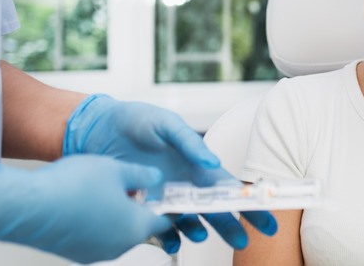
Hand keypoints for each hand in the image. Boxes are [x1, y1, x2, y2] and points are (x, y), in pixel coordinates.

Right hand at [0, 155, 171, 263]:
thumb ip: (143, 175)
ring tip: (105, 189)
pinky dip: (97, 222)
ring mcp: (95, 252)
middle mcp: (119, 246)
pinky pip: (95, 237)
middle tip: (134, 186)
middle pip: (140, 227)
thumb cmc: (71, 187)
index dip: (171, 207)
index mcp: (136, 226)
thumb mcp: (117, 169)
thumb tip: (155, 178)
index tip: (172, 197)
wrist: (27, 206)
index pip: (166, 221)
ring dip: (117, 214)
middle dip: (140, 207)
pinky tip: (84, 202)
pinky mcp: (75, 253)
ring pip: (117, 232)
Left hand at [63, 95, 276, 250]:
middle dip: (231, 227)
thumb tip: (212, 161)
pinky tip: (171, 243)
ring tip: (199, 235)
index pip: (229, 188)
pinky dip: (167, 238)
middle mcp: (185, 184)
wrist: (98, 129)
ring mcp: (166, 198)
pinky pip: (160, 229)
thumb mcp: (165, 124)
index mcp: (197, 165)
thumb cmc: (136, 120)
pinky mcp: (144, 207)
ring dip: (197, 232)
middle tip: (242, 242)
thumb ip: (189, 143)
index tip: (265, 220)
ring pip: (190, 223)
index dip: (249, 205)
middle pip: (215, 211)